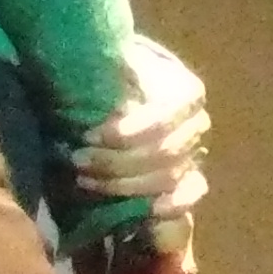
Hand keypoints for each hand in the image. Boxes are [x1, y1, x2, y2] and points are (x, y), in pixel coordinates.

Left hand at [70, 35, 211, 215]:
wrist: (121, 87)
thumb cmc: (112, 74)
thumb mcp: (111, 63)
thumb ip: (110, 69)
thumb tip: (98, 70)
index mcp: (186, 91)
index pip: (165, 117)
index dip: (129, 132)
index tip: (88, 135)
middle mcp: (196, 122)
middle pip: (166, 152)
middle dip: (117, 162)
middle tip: (76, 160)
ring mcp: (195, 151)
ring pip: (170, 176)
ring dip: (126, 184)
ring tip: (84, 180)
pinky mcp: (190, 176)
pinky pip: (192, 193)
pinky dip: (173, 203)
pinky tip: (147, 210)